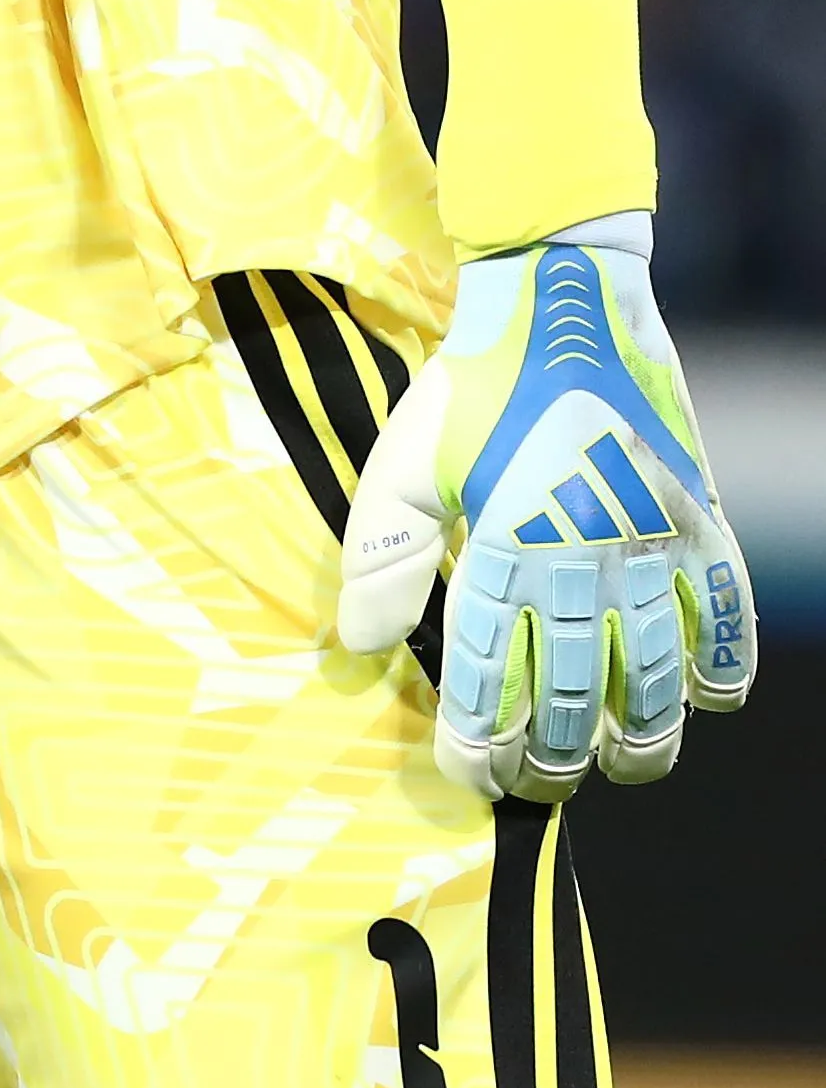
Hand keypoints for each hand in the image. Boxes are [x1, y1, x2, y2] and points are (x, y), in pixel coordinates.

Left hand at [337, 223, 755, 798]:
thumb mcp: (402, 463)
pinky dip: (725, 660)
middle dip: (554, 756)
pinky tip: (711, 698)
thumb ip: (379, 557)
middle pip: (574, 692)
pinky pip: (726, 607)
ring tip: (625, 763)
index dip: (478, 742)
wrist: (562, 304)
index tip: (470, 773)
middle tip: (539, 783)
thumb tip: (361, 647)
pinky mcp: (697, 515)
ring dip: (643, 732)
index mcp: (501, 547)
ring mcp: (648, 539)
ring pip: (656, 670)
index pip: (488, 677)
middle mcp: (580, 556)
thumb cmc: (470, 386)